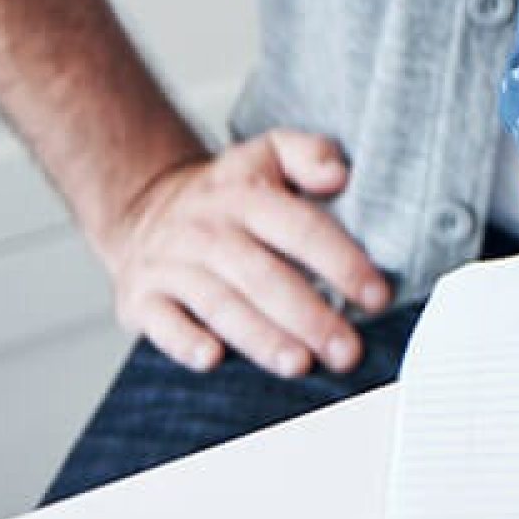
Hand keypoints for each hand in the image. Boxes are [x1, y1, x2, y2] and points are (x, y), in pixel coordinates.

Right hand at [99, 129, 394, 377]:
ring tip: (299, 364)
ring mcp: (171, 265)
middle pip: (263, 276)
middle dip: (309, 317)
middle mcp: (208, 230)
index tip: (377, 297)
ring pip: (220, 304)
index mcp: (246, 196)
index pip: (301, 228)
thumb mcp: (267, 154)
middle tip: (347, 352)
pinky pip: (161, 322)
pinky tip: (212, 359)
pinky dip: (184, 342)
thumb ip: (309, 154)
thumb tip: (339, 175)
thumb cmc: (227, 193)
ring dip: (260, 337)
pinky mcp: (141, 298)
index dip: (342, 262)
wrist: (143, 206)